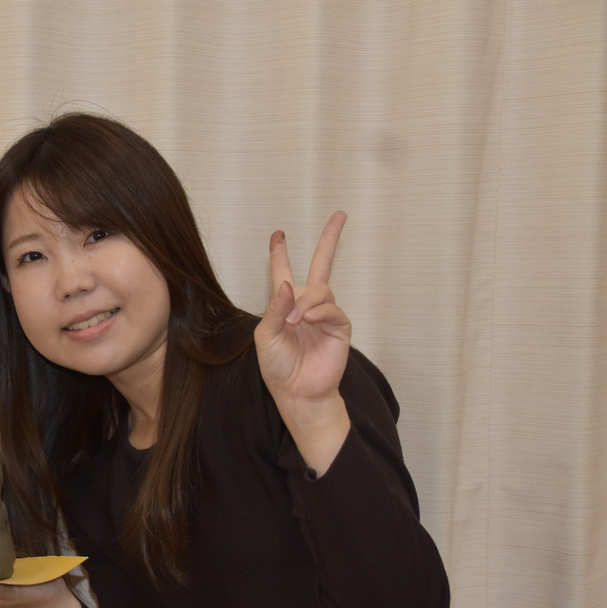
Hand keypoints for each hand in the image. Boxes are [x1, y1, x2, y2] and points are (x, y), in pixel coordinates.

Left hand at [254, 211, 351, 472]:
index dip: (280, 253)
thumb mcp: (266, 336)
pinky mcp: (340, 327)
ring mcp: (325, 314)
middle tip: (340, 214)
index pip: (283, 272)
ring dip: (307, 302)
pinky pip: (332, 309)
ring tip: (295, 321)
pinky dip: (319, 312)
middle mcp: (306, 305)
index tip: (278, 234)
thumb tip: (289, 283)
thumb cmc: (278, 367)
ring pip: (321, 290)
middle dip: (330, 239)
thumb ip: (276, 308)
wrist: (297, 392)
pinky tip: (307, 320)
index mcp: (284, 305)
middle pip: (321, 264)